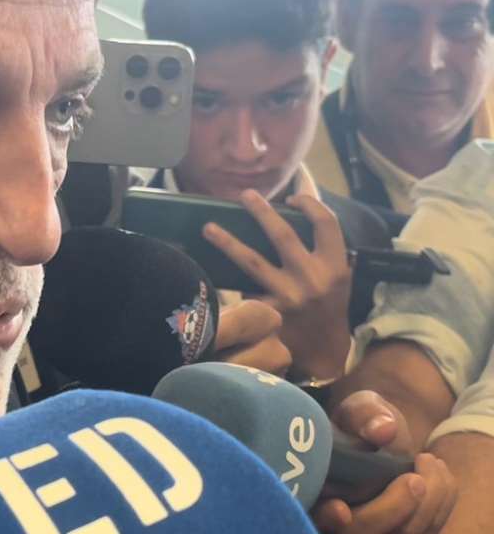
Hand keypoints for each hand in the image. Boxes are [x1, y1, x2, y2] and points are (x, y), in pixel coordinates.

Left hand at [203, 190, 351, 379]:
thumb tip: (296, 214)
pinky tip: (206, 268)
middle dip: (262, 212)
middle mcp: (312, 278)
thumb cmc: (329, 305)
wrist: (324, 350)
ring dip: (228, 242)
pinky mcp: (267, 312)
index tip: (291, 197)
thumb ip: (324, 250)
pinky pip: (243, 288)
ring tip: (207, 227)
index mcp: (335, 266)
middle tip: (245, 195)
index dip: (309, 204)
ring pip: (252, 262)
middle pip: (283, 235)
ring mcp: (287, 296)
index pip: (326, 223)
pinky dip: (227, 277)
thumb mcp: (338, 277)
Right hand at [312, 391, 456, 533]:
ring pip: (402, 533)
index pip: (316, 515)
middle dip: (392, 509)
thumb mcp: (358, 409)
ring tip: (429, 460)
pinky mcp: (403, 527)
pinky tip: (438, 472)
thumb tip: (383, 431)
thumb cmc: (362, 424)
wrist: (385, 439)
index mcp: (318, 488)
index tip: (341, 509)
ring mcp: (374, 526)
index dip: (326, 518)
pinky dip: (441, 503)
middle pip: (362, 531)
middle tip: (415, 479)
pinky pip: (428, 529)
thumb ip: (364, 414)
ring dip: (427, 504)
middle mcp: (341, 516)